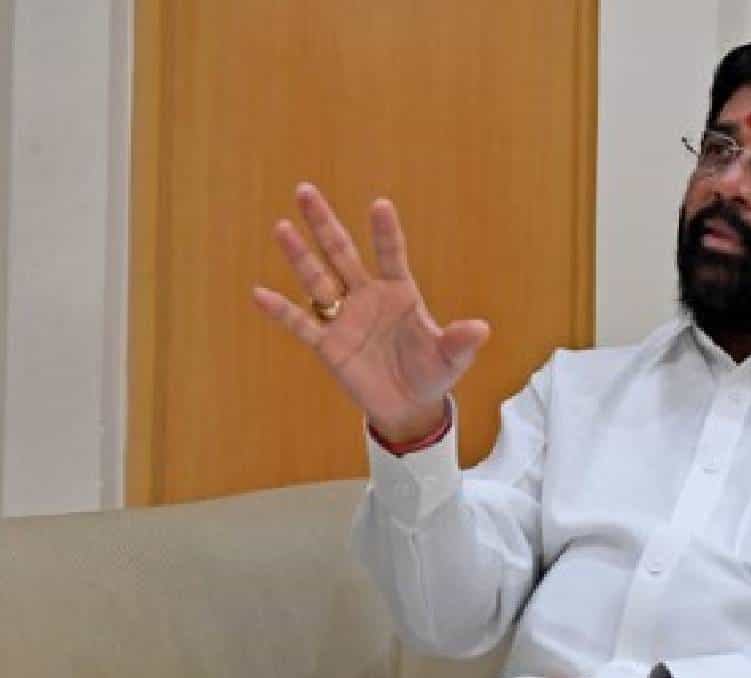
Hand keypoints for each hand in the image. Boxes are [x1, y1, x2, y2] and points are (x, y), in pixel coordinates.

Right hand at [252, 182, 489, 441]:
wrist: (408, 405)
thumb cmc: (432, 373)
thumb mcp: (451, 359)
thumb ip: (460, 341)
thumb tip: (481, 329)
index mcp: (400, 293)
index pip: (390, 254)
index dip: (385, 232)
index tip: (380, 205)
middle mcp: (367, 297)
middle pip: (341, 253)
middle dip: (324, 223)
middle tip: (305, 190)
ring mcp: (345, 318)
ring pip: (318, 280)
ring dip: (300, 256)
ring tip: (282, 227)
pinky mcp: (328, 345)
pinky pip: (301, 324)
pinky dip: (281, 311)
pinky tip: (259, 293)